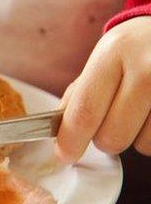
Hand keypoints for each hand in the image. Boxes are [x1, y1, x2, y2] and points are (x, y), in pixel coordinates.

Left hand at [56, 16, 150, 161]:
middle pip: (112, 135)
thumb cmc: (137, 49)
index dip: (71, 140)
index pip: (85, 111)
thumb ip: (80, 93)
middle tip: (112, 120)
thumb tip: (61, 132)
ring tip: (142, 109)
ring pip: (142, 144)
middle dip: (105, 139)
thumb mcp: (105, 57)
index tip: (64, 154)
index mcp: (115, 54)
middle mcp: (147, 68)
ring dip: (136, 137)